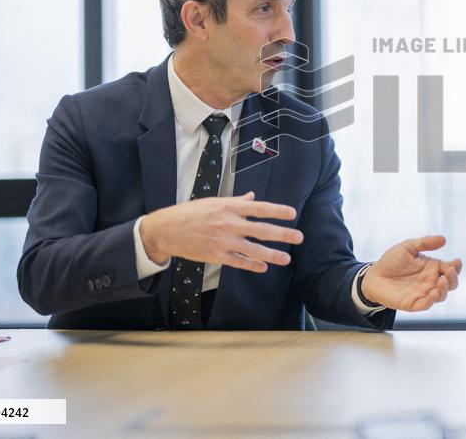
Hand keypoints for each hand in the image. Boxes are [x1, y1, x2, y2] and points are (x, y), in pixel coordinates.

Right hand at [139, 191, 302, 272]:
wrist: (166, 229)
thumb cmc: (190, 213)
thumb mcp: (214, 202)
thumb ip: (236, 201)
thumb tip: (253, 197)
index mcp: (229, 206)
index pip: (259, 208)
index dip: (277, 211)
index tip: (292, 214)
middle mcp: (228, 223)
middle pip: (261, 230)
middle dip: (283, 234)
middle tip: (299, 237)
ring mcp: (223, 240)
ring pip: (253, 249)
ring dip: (272, 254)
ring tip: (286, 258)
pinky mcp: (216, 255)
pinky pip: (239, 261)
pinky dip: (252, 265)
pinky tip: (263, 267)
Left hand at [361, 235, 461, 311]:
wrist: (373, 275)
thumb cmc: (391, 261)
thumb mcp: (408, 247)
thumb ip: (425, 243)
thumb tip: (443, 239)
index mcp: (432, 268)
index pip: (450, 268)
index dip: (456, 266)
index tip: (456, 261)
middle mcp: (431, 281)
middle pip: (450, 284)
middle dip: (453, 278)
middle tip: (449, 271)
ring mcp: (423, 293)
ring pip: (441, 296)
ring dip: (444, 289)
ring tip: (441, 280)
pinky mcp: (413, 303)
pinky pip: (426, 305)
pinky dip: (431, 300)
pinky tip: (433, 292)